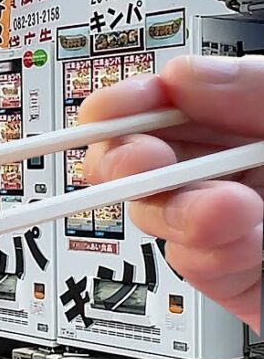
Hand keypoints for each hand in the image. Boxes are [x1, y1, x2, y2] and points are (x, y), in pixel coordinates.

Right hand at [81, 55, 262, 333]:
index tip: (109, 108)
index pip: (174, 101)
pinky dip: (206, 252)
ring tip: (212, 207)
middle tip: (133, 162)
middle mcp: (240, 169)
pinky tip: (231, 234)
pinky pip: (200, 265)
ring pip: (162, 216)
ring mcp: (237, 226)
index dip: (132, 102)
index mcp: (251, 120)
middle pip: (146, 161)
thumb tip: (182, 77)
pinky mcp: (244, 281)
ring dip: (172, 210)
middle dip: (127, 161)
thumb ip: (258, 92)